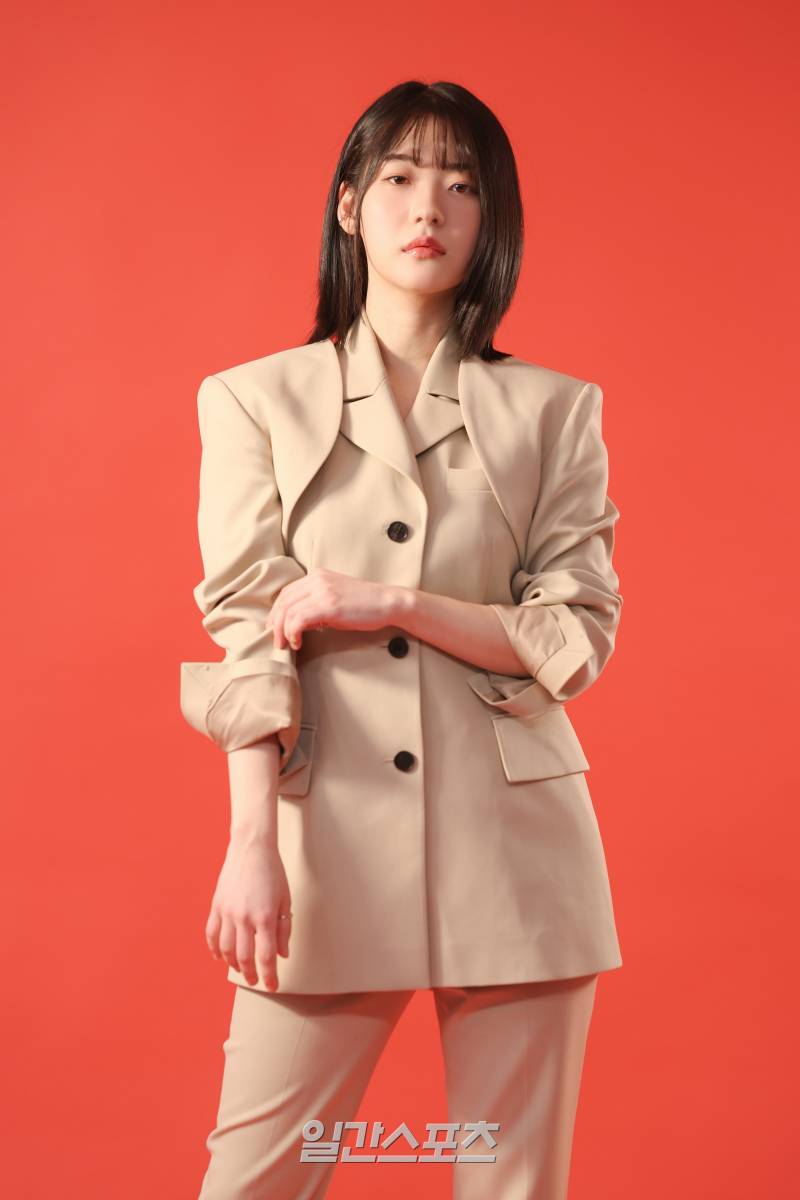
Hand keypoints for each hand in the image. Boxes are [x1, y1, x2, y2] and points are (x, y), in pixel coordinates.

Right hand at [205, 835, 291, 991]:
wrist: (251, 848)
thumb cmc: (273, 872)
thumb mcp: (285, 900)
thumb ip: (284, 929)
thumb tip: (282, 954)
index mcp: (265, 917)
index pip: (266, 957)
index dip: (269, 976)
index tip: (272, 987)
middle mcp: (244, 918)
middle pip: (244, 957)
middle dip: (250, 974)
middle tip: (255, 981)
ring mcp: (227, 912)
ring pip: (226, 949)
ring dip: (232, 964)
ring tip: (239, 969)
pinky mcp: (216, 905)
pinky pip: (212, 933)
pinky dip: (214, 948)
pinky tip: (219, 956)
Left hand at [268, 566, 398, 649]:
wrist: (387, 602)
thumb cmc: (364, 605)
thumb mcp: (334, 599)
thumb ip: (314, 605)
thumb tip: (296, 623)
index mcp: (316, 575)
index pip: (286, 593)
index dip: (276, 613)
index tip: (276, 629)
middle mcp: (316, 579)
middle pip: (283, 602)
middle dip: (275, 624)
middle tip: (277, 641)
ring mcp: (322, 591)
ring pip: (287, 611)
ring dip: (282, 631)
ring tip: (287, 645)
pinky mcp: (328, 605)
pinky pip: (298, 619)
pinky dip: (293, 633)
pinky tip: (298, 642)